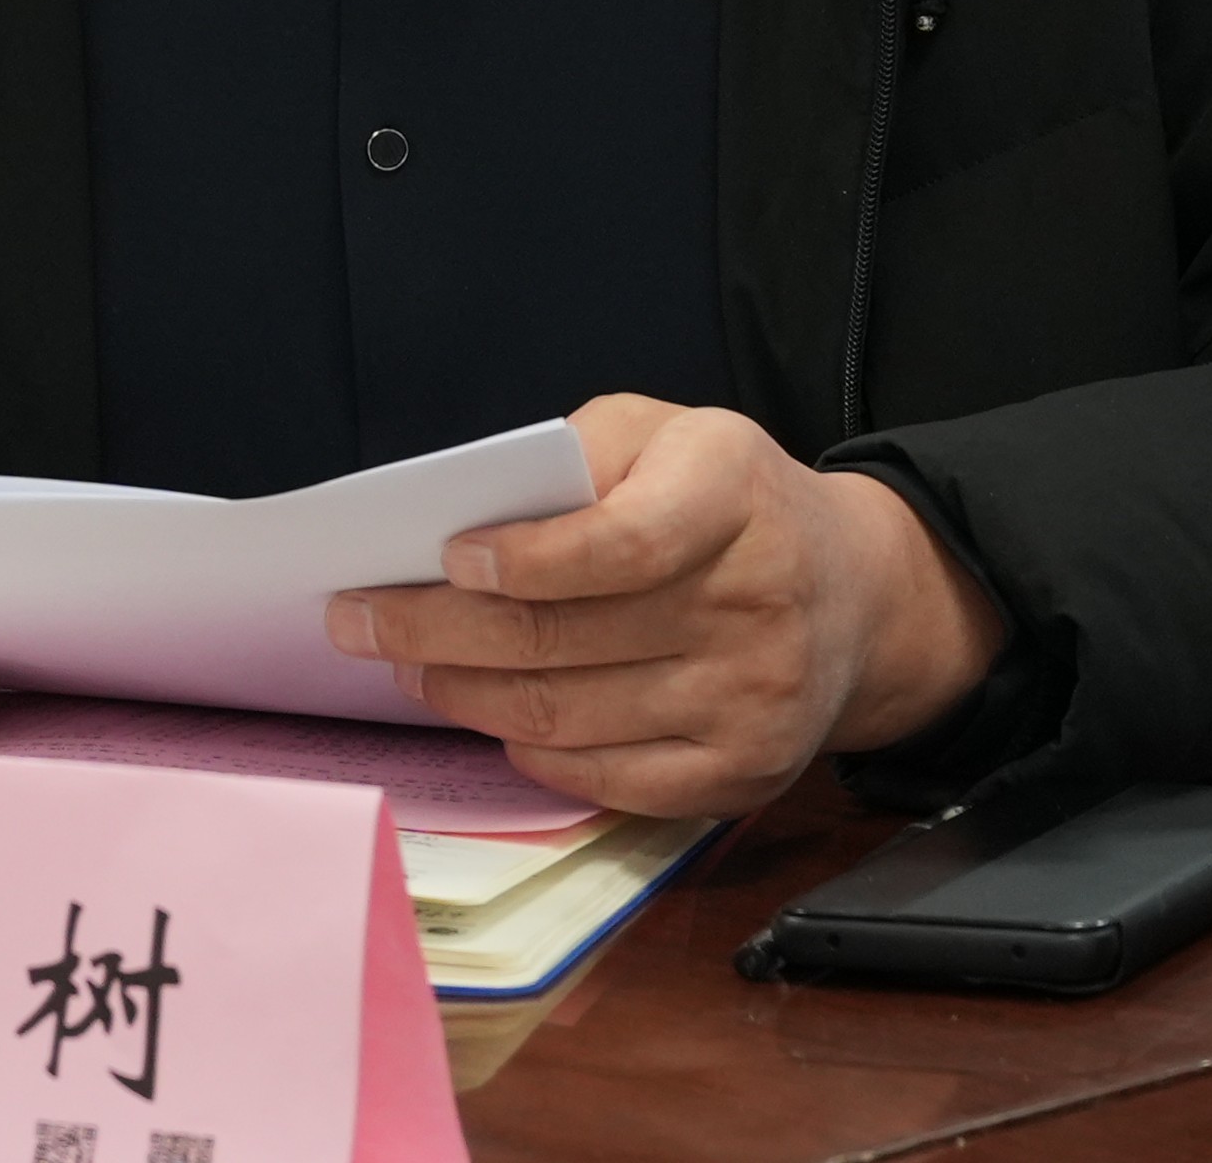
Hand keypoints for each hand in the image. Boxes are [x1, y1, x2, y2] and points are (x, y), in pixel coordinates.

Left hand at [321, 394, 1007, 818]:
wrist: (854, 594)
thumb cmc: (729, 502)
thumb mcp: (671, 434)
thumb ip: (580, 456)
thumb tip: (471, 519)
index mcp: (734, 495)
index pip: (620, 543)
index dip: (523, 561)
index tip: (446, 558)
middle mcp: (755, 603)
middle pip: (564, 638)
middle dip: (437, 631)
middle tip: (358, 618)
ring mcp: (752, 700)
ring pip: (568, 715)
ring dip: (464, 694)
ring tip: (408, 665)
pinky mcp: (740, 773)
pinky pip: (607, 778)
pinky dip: (532, 751)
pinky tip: (490, 718)